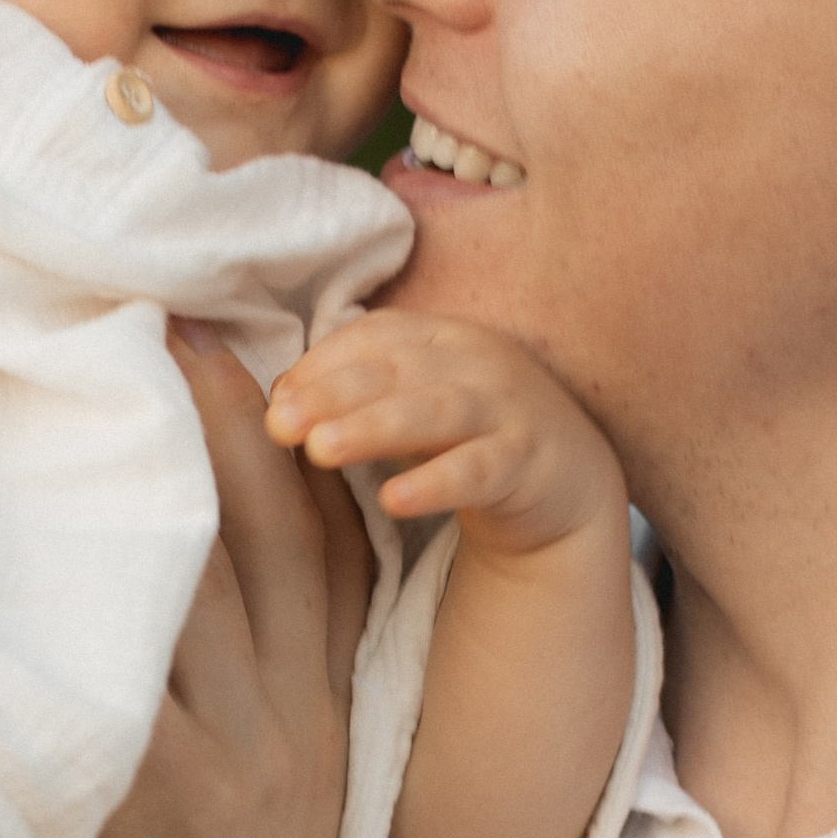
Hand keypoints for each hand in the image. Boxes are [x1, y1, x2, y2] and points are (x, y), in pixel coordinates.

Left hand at [44, 335, 369, 837]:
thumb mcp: (300, 786)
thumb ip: (278, 673)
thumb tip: (233, 540)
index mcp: (315, 713)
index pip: (301, 541)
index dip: (256, 431)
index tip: (206, 339)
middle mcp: (266, 729)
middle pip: (226, 542)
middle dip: (171, 424)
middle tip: (105, 317)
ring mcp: (192, 772)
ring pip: (149, 595)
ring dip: (86, 490)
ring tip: (20, 391)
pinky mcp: (114, 814)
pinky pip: (77, 684)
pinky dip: (31, 605)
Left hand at [263, 314, 623, 561]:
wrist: (562, 482)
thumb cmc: (466, 436)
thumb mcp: (410, 405)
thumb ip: (353, 394)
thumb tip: (276, 400)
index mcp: (440, 337)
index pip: (372, 337)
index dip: (320, 365)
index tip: (273, 403)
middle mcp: (475, 361)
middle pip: (395, 370)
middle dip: (332, 394)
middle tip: (279, 425)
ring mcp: (507, 407)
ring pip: (435, 411)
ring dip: (374, 427)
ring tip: (321, 450)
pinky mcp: (529, 461)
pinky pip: (478, 470)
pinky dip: (435, 483)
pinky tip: (394, 500)